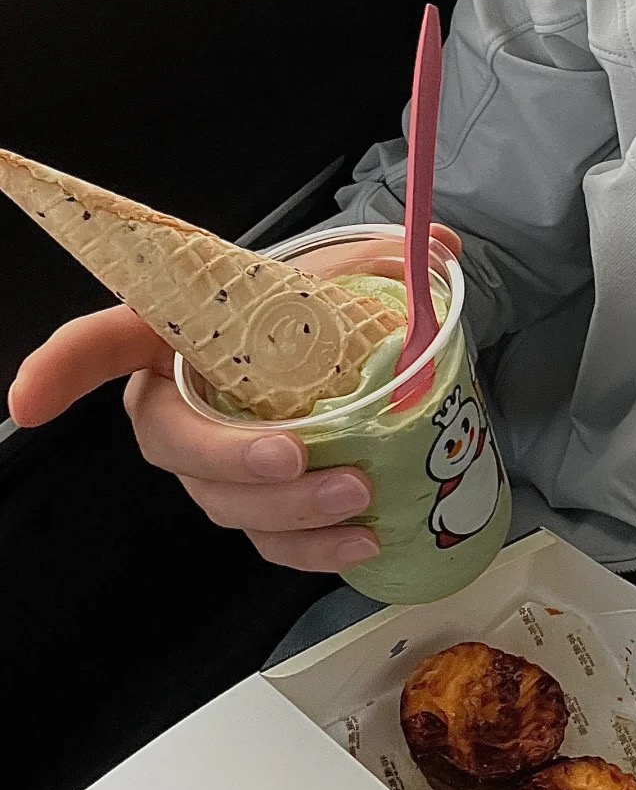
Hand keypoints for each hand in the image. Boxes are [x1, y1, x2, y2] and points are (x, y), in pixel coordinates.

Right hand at [6, 223, 463, 573]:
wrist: (354, 363)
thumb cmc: (322, 315)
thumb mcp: (346, 275)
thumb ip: (382, 259)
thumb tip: (441, 242)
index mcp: (182, 335)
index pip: (104, 341)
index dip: (62, 368)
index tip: (25, 402)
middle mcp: (184, 404)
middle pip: (173, 444)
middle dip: (230, 459)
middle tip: (296, 457)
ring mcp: (218, 463)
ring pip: (224, 502)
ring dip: (288, 509)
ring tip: (358, 499)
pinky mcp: (261, 506)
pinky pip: (270, 539)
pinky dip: (314, 547)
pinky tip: (364, 540)